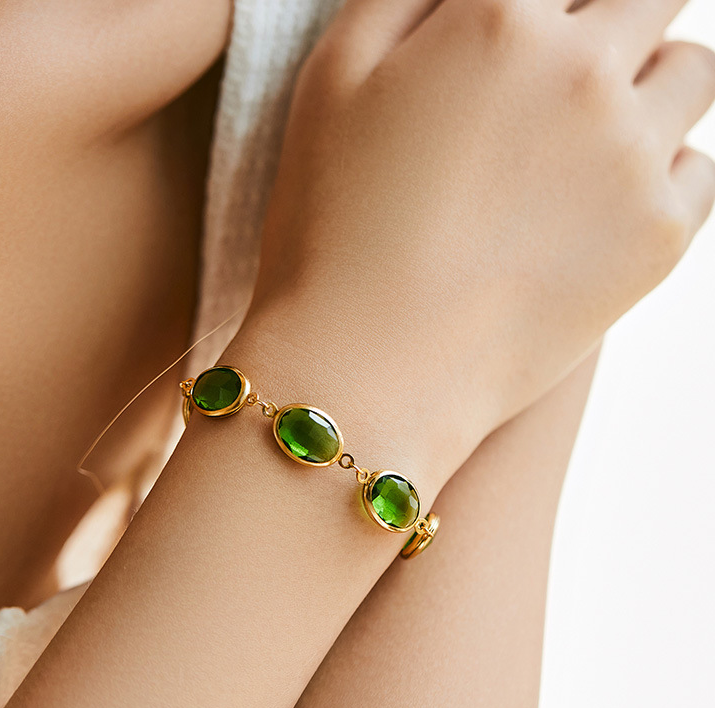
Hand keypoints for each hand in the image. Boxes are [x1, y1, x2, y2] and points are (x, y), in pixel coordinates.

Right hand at [246, 0, 714, 479]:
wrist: (370, 369)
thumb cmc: (332, 230)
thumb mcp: (333, 83)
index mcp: (498, 18)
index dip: (551, 4)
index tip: (543, 27)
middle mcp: (584, 71)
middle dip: (621, 14)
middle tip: (582, 56)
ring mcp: (631, 156)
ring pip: (695, 70)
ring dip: (654, 80)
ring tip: (596, 127)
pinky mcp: (658, 237)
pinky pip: (702, 166)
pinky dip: (667, 164)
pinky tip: (609, 193)